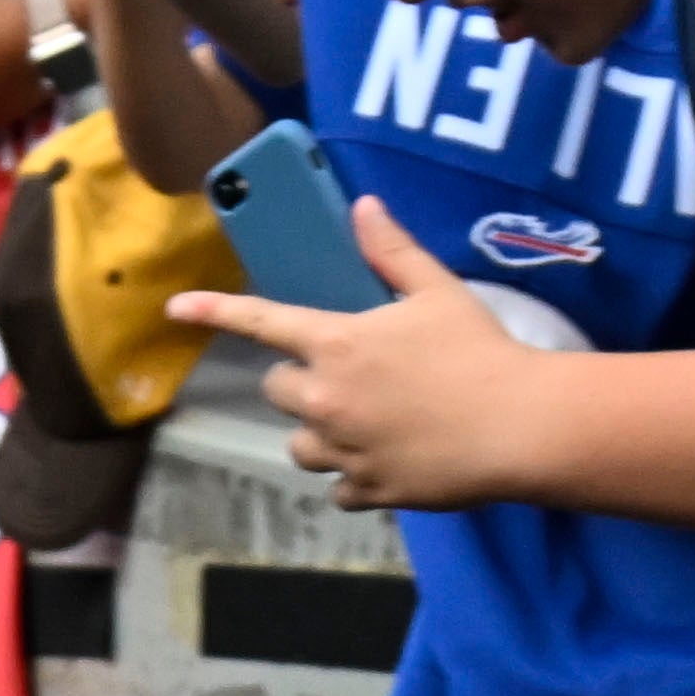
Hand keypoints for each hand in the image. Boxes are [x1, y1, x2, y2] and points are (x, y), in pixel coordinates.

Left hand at [182, 195, 573, 508]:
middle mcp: (326, 398)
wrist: (519, 426)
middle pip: (277, 390)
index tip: (175, 309)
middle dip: (301, 382)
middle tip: (348, 376)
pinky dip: (355, 477)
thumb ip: (393, 252)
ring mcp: (342, 449)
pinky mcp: (366, 489)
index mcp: (336, 344)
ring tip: (366, 423)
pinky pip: (337, 487)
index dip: (214, 312)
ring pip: (298, 445)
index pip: (260, 322)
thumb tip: (364, 205)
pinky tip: (390, 461)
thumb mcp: (439, 291)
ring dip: (319, 433)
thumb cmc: (481, 351)